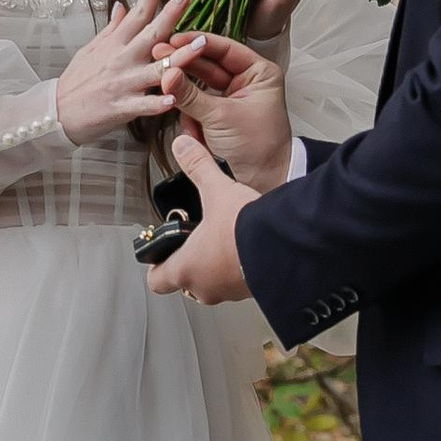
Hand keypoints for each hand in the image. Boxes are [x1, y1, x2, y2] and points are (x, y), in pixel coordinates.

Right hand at [55, 0, 191, 143]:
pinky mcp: (122, 107)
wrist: (56, 113)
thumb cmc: (76, 81)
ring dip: (180, 57)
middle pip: (151, 33)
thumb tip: (122, 5)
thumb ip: (112, 28)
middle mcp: (122, 59)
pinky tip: (173, 98)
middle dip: (170, 13)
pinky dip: (158, 102)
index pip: (137, 12)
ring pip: (157, 69)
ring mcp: (124, 83)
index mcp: (115, 44)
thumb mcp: (90, 49)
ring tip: (200, 45)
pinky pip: (144, 105)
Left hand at [144, 129, 257, 304]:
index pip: (156, 280)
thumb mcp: (217, 191)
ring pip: (213, 285)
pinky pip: (240, 284)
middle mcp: (205, 287)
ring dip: (215, 268)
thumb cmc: (245, 229)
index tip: (160, 253)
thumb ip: (197, 168)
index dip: (156, 265)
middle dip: (189, 264)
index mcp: (186, 268)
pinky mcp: (253, 291)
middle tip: (195, 244)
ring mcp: (230, 292)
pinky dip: (240, 270)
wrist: (284, 246)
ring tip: (225, 243)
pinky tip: (249, 250)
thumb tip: (184, 148)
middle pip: (185, 283)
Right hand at [155, 27, 292, 188]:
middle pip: (208, 65)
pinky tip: (192, 131)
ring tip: (173, 100)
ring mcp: (231, 98)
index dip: (198, 42)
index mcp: (259, 73)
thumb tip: (168, 75)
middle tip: (161, 59)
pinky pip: (196, 107)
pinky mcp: (219, 115)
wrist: (265, 181)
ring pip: (198, 87)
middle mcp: (246, 82)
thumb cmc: (260, 148)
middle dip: (185, 67)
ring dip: (187, 99)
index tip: (175, 40)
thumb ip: (191, 95)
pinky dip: (190, 118)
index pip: (225, 48)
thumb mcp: (221, 117)